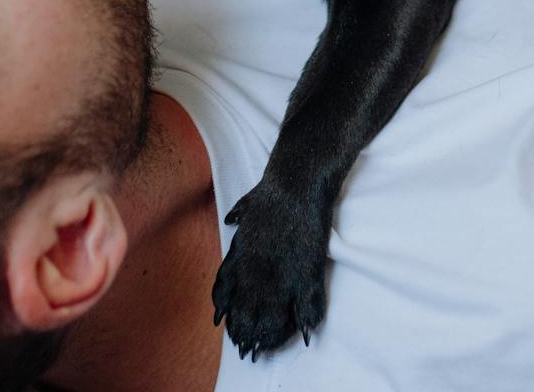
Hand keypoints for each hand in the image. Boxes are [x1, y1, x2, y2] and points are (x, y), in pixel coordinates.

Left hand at [211, 180, 330, 357]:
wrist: (296, 184)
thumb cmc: (271, 194)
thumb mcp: (246, 207)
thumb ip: (238, 217)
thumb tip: (231, 220)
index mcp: (240, 260)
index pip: (227, 298)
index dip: (229, 317)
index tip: (229, 328)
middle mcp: (257, 274)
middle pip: (248, 315)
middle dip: (248, 334)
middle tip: (251, 349)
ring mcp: (282, 277)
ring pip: (273, 320)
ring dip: (272, 336)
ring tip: (272, 346)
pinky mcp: (306, 275)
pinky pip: (306, 310)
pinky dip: (306, 325)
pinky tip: (306, 335)